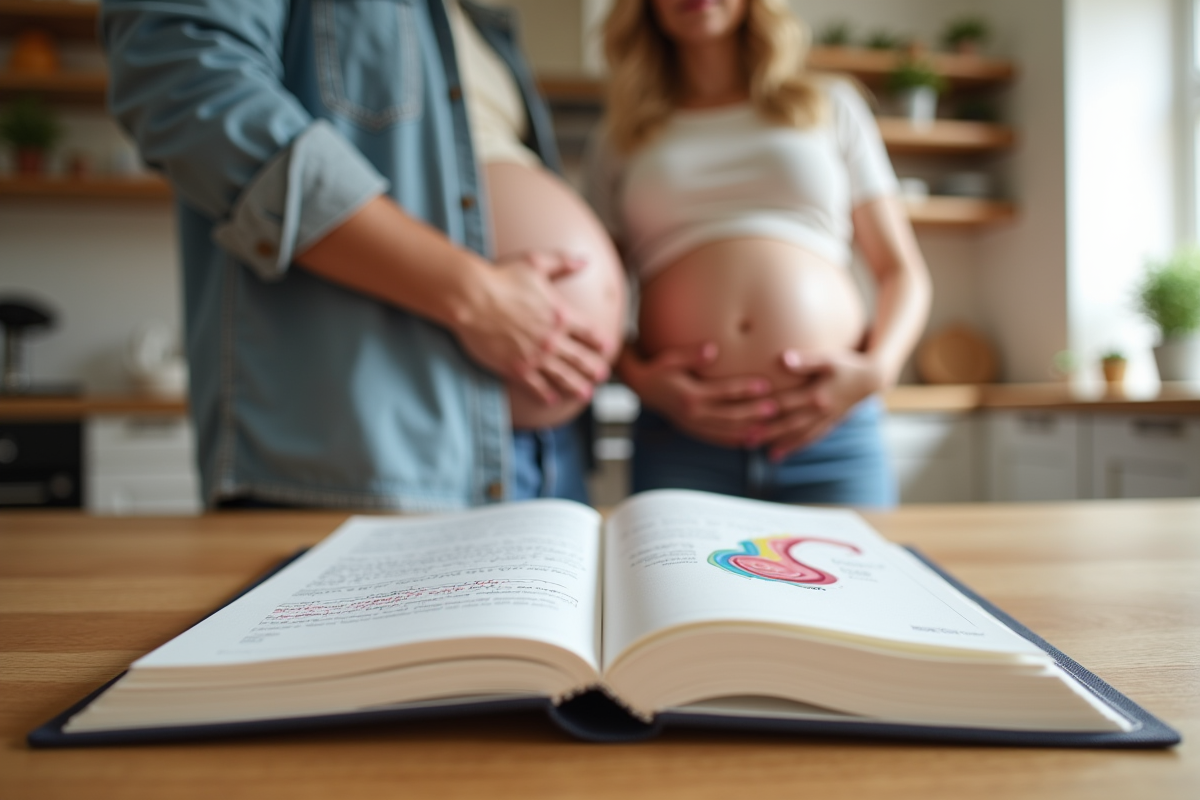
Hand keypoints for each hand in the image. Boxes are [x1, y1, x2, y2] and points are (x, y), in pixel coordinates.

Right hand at [454, 251, 611, 404]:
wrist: (471, 298)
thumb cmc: (501, 278)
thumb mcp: (535, 263)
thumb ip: (563, 263)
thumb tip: (585, 261)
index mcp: (560, 314)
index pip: (589, 332)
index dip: (600, 341)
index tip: (608, 348)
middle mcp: (552, 339)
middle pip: (580, 358)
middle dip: (593, 368)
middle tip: (602, 376)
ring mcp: (535, 356)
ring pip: (563, 376)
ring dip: (577, 386)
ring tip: (586, 394)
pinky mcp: (516, 368)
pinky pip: (536, 386)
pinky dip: (546, 394)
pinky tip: (552, 400)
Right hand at [618, 342, 778, 447]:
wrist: (642, 387)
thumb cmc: (660, 368)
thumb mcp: (672, 358)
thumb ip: (693, 356)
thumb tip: (713, 349)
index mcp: (690, 395)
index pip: (723, 392)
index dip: (744, 388)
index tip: (764, 385)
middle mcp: (693, 414)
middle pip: (729, 415)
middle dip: (753, 413)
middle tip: (775, 408)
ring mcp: (693, 425)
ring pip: (725, 431)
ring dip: (748, 429)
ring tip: (770, 427)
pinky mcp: (693, 430)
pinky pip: (717, 438)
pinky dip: (734, 440)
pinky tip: (751, 440)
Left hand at [749, 349, 883, 460]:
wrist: (873, 379)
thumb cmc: (848, 365)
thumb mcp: (828, 359)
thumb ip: (806, 361)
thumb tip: (784, 359)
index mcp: (817, 395)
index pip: (786, 403)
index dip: (766, 410)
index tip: (748, 417)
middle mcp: (821, 411)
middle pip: (790, 424)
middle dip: (769, 433)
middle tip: (748, 441)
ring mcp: (827, 420)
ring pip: (801, 435)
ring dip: (783, 445)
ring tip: (766, 455)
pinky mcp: (831, 423)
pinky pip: (813, 438)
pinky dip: (798, 446)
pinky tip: (784, 453)